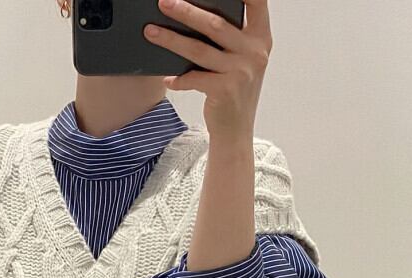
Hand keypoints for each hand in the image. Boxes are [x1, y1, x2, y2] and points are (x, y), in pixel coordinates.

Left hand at [143, 0, 271, 138]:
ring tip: (151, 32)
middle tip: (164, 2)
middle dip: (186, 10)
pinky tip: (167, 80)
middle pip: (215, 23)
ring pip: (199, 50)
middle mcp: (254, 52)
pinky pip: (194, 79)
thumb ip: (230, 37)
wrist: (236, 130)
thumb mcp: (241, 59)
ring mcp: (241, 71)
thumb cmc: (234, 90)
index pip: (256, 1)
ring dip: (171, 40)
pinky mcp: (226, 91)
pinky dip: (178, 79)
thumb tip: (192, 13)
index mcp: (260, 37)